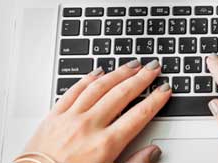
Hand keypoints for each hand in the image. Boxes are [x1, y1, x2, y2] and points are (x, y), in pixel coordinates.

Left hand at [22, 59, 170, 162]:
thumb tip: (153, 152)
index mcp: (105, 145)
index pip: (138, 116)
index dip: (155, 100)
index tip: (165, 90)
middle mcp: (88, 127)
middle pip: (121, 95)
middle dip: (141, 79)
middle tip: (154, 68)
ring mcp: (69, 119)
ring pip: (99, 87)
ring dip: (118, 73)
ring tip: (132, 65)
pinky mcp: (53, 117)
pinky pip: (73, 91)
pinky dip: (88, 79)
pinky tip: (99, 72)